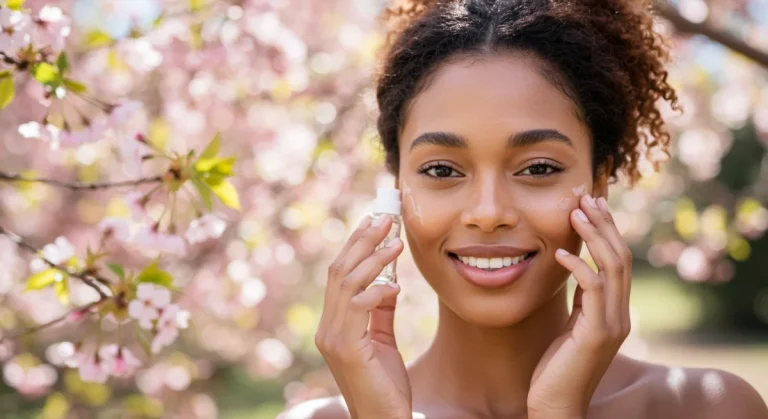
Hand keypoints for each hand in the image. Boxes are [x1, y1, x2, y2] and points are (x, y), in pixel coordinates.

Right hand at [314, 214, 411, 418]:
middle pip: (339, 272)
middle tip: (384, 217)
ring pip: (347, 284)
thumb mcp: (383, 340)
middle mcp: (327, 328)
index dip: (355, 245)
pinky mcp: (347, 350)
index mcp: (333, 324)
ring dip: (373, 259)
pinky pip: (358, 308)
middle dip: (362, 241)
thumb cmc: (385, 385)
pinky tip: (394, 285)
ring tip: (396, 241)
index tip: (373, 221)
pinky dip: (376, 290)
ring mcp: (333, 339)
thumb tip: (388, 282)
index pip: (340, 275)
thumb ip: (380, 311)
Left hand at [528, 194, 631, 417]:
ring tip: (575, 213)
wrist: (556, 404)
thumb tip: (577, 268)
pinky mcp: (597, 334)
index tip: (592, 204)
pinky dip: (578, 267)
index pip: (618, 260)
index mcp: (615, 310)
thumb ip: (581, 299)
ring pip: (613, 268)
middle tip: (586, 198)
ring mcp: (613, 324)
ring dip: (594, 237)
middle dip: (604, 224)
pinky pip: (592, 291)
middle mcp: (621, 314)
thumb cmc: (558, 365)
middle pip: (621, 257)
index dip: (607, 230)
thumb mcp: (572, 324)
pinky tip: (559, 253)